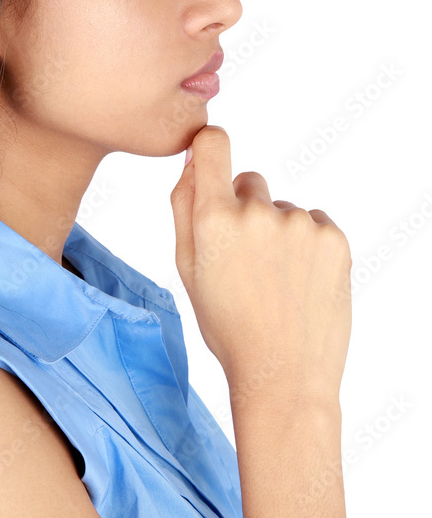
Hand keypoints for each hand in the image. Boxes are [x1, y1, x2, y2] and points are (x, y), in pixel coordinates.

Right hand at [170, 126, 352, 404]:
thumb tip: (191, 158)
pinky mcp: (333, 238)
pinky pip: (313, 222)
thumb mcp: (186, 269)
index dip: (209, 148)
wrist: (283, 373)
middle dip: (244, 208)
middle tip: (245, 260)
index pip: (213, 144)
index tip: (211, 158)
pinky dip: (306, 244)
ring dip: (277, 232)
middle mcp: (258, 213)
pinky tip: (299, 281)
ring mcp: (299, 224)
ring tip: (276, 280)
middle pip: (249, 182)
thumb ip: (183, 206)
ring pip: (282, 208)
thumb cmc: (227, 325)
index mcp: (214, 219)